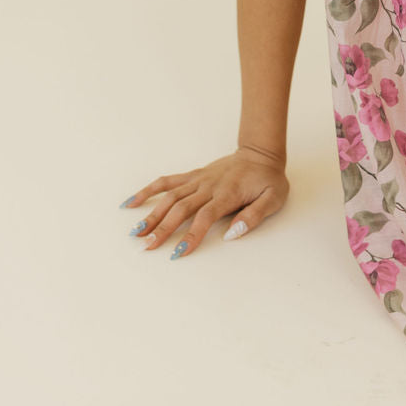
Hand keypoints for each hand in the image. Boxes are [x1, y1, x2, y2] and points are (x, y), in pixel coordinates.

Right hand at [120, 145, 289, 258]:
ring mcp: (198, 180)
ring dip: (152, 213)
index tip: (178, 252)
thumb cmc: (268, 179)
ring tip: (137, 232)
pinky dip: (149, 190)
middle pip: (181, 208)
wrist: (261, 153)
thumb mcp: (273, 198)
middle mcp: (209, 186)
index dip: (191, 235)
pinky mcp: (193, 175)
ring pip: (170, 196)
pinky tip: (133, 202)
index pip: (204, 217)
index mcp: (227, 194)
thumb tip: (232, 233)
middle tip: (148, 247)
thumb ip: (254, 215)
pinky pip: (168, 181)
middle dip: (163, 228)